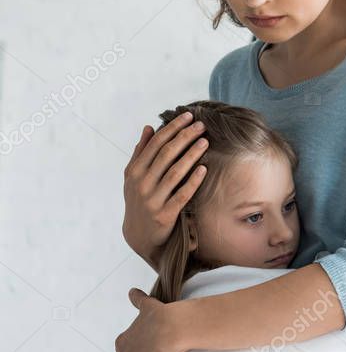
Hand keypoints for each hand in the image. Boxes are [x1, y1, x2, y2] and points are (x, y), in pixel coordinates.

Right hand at [122, 111, 207, 264]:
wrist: (139, 234)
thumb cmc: (139, 199)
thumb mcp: (134, 177)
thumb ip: (141, 152)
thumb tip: (149, 127)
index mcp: (135, 171)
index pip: (155, 144)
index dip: (172, 128)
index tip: (188, 116)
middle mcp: (142, 184)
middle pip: (166, 155)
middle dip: (184, 137)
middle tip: (202, 125)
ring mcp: (153, 200)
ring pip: (175, 172)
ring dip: (191, 155)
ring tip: (205, 142)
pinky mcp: (165, 215)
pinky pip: (182, 195)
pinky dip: (193, 181)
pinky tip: (204, 168)